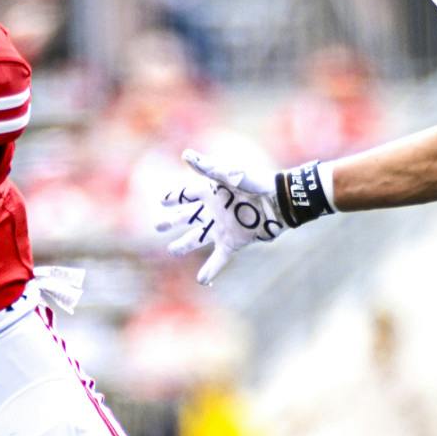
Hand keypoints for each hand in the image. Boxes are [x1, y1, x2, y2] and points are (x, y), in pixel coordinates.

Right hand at [155, 149, 286, 284]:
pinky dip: (210, 270)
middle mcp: (213, 212)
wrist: (278, 203)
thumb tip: (186, 155)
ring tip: (173, 250)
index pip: (186, 195)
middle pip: (186, 218)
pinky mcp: (232, 243)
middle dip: (171, 222)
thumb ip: (208, 168)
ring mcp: (221, 229)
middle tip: (158, 225)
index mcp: (210, 193)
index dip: (173, 198)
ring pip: (197, 239)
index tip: (162, 200)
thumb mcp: (229, 175)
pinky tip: (202, 280)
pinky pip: (218, 259)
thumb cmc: (255, 184)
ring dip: (184, 245)